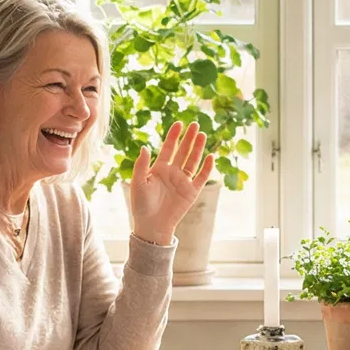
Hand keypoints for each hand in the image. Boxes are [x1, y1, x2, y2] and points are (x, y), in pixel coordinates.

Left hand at [129, 120, 215, 245]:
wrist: (152, 226)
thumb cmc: (142, 205)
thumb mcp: (138, 183)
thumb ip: (141, 165)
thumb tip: (144, 147)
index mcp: (159, 169)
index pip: (168, 148)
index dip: (173, 136)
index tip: (179, 123)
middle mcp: (173, 172)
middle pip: (183, 151)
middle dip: (189, 138)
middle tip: (195, 124)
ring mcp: (183, 181)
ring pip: (193, 161)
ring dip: (198, 148)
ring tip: (203, 135)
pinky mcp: (192, 192)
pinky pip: (201, 177)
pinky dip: (207, 168)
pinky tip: (210, 156)